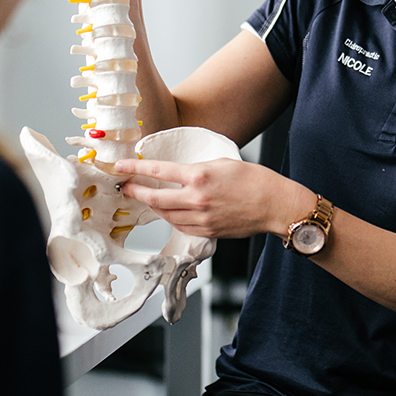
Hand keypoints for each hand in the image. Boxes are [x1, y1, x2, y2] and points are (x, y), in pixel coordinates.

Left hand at [114, 157, 312, 239]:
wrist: (274, 204)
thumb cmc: (254, 180)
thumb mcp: (223, 163)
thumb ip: (198, 169)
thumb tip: (181, 174)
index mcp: (199, 176)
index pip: (158, 172)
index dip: (135, 169)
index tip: (121, 166)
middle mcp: (196, 199)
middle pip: (155, 198)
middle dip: (136, 192)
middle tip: (126, 187)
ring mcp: (201, 218)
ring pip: (165, 215)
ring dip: (152, 206)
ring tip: (146, 198)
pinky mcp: (207, 232)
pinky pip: (180, 226)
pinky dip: (171, 218)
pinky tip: (169, 212)